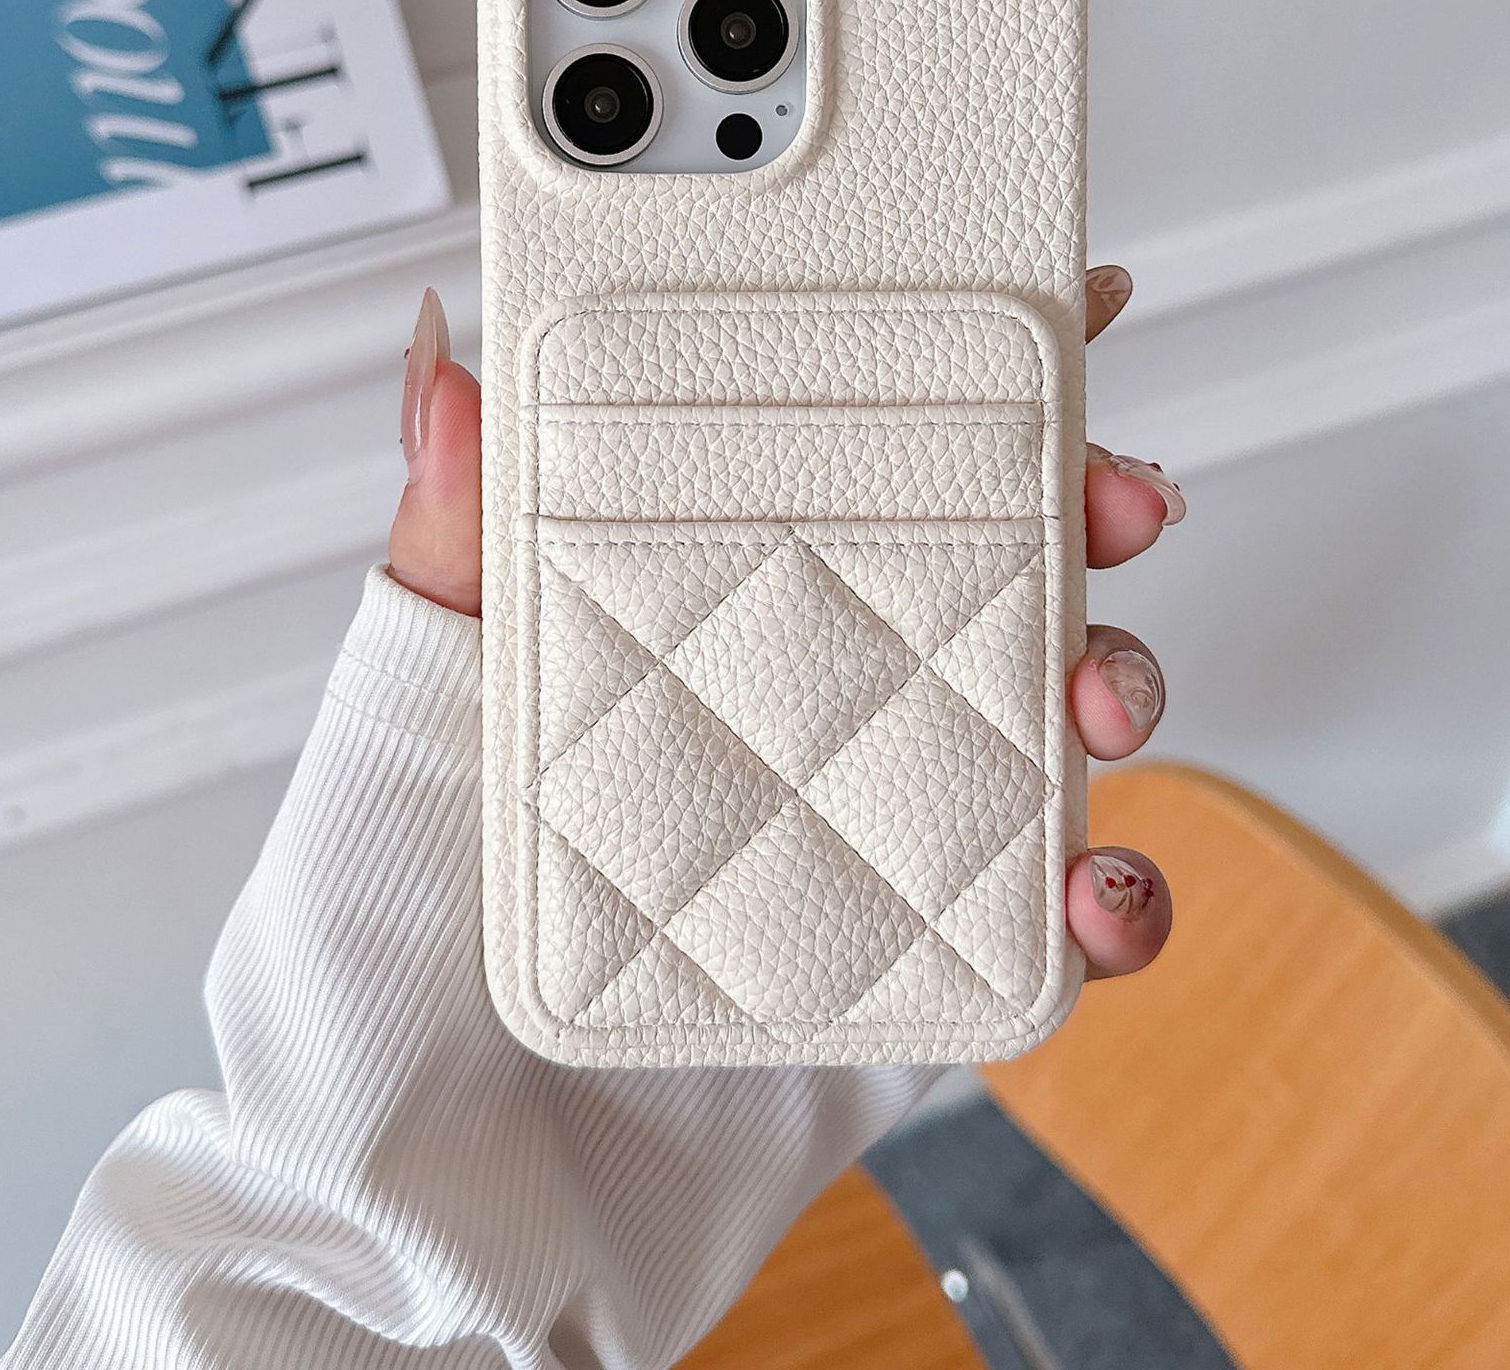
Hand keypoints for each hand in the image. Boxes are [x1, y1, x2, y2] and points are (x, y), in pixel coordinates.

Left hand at [393, 266, 1180, 986]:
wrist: (438, 1207)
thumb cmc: (388, 958)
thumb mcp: (404, 723)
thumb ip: (449, 546)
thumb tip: (446, 356)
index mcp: (696, 620)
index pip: (838, 465)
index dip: (956, 382)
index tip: (1055, 303)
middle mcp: (799, 704)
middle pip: (984, 569)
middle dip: (1083, 512)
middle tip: (1121, 498)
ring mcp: (872, 829)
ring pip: (1048, 717)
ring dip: (1121, 680)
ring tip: (1107, 699)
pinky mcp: (924, 964)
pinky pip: (1059, 912)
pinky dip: (1121, 892)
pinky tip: (1098, 891)